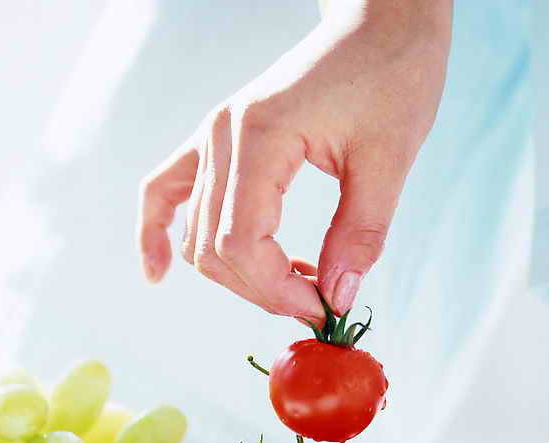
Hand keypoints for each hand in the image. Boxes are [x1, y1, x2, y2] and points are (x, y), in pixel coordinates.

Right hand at [137, 0, 451, 320]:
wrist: (380, 21)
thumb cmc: (391, 74)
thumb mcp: (390, 157)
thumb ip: (359, 233)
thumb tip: (337, 297)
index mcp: (258, 135)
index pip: (240, 240)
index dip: (276, 289)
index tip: (322, 308)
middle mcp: (220, 135)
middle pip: (212, 246)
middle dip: (261, 289)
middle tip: (316, 302)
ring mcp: (209, 136)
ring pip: (195, 233)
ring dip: (235, 273)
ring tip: (291, 283)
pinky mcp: (212, 139)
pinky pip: (164, 192)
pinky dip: (157, 233)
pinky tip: (157, 271)